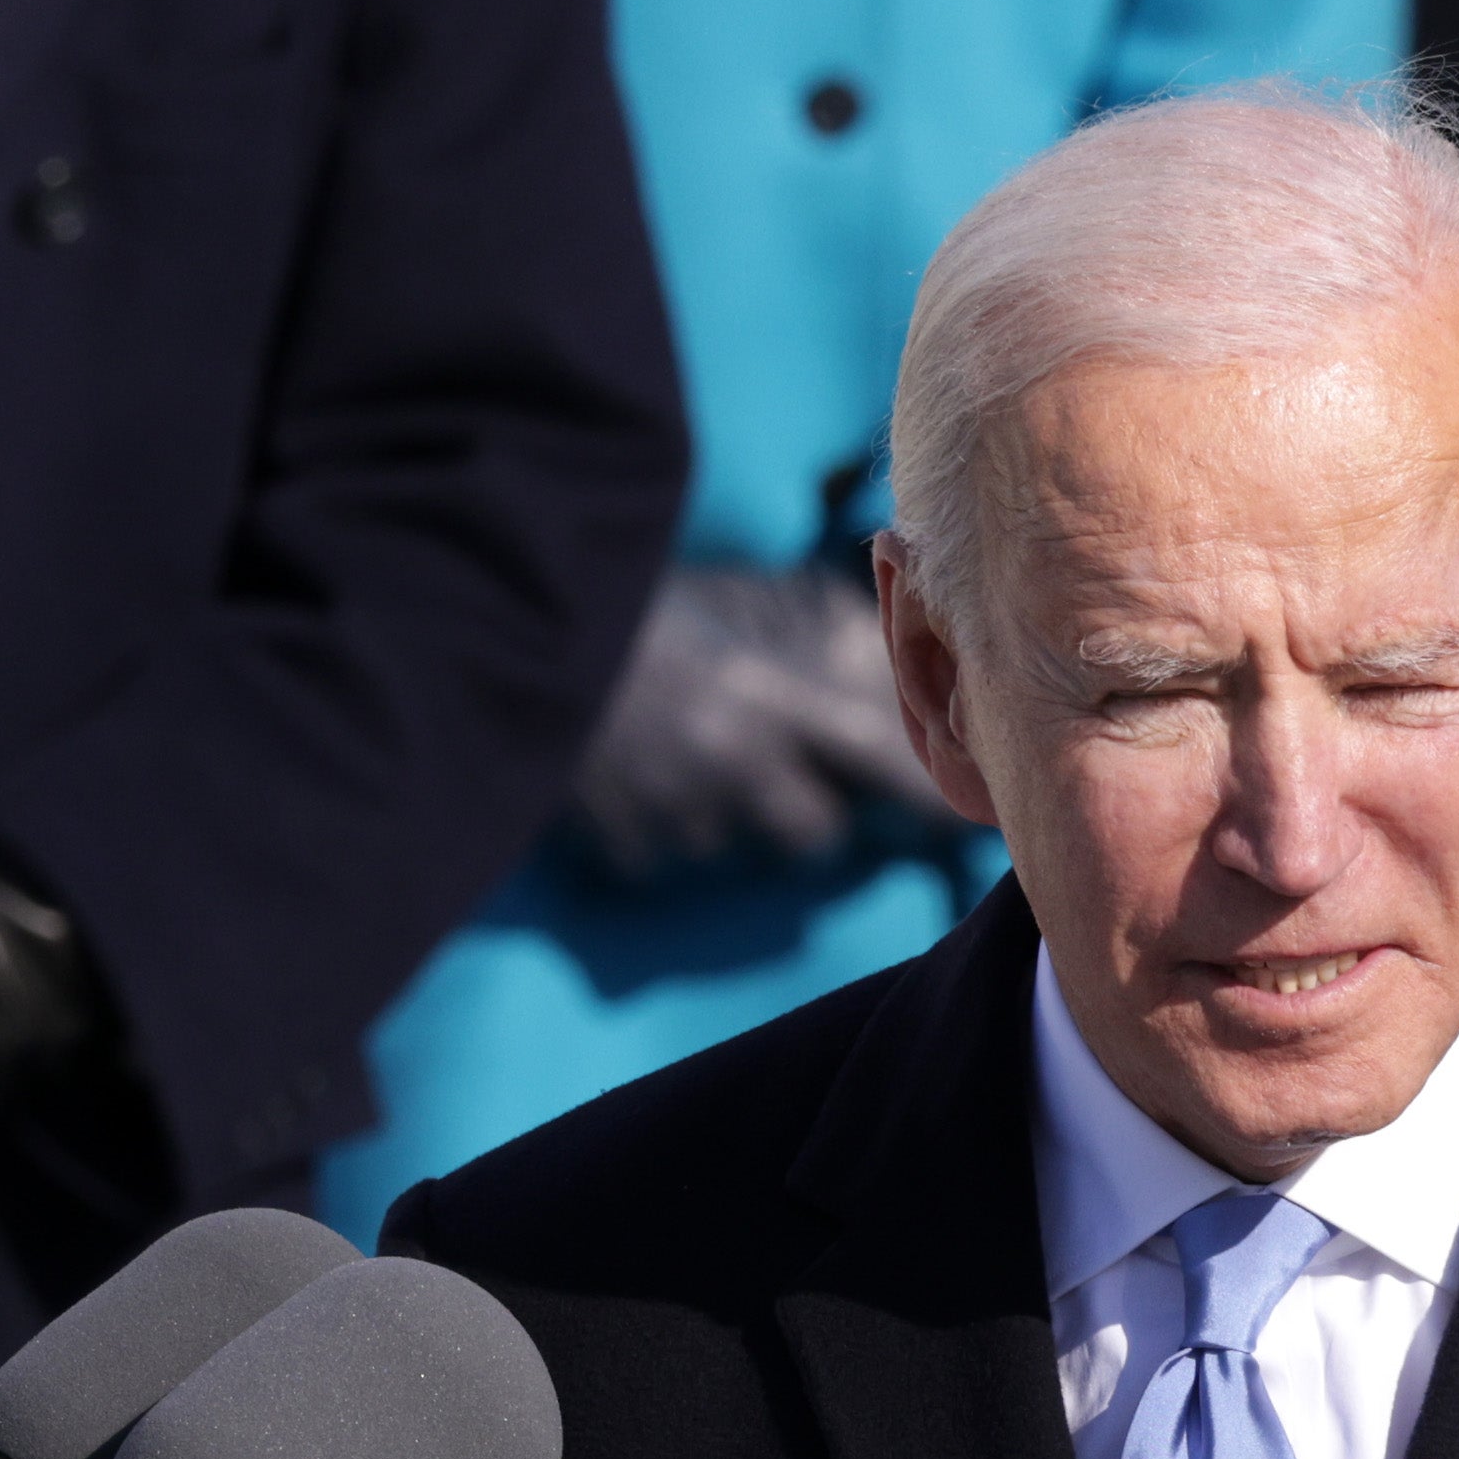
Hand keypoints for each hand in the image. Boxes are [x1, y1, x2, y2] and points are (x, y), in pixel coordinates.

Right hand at [568, 565, 960, 879]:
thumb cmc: (620, 599)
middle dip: (807, 810)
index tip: (964, 811)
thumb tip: (866, 658)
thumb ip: (791, 639)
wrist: (494, 623)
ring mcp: (671, 811)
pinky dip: (656, 829)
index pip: (872, 754)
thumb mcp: (720, 604)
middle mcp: (728, 762)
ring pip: (733, 845)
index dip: (922, 789)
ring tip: (680, 753)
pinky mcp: (618, 845)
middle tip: (772, 767)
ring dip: (722, 815)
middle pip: (814, 833)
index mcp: (762, 693)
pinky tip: (631, 774)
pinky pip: (662, 859)